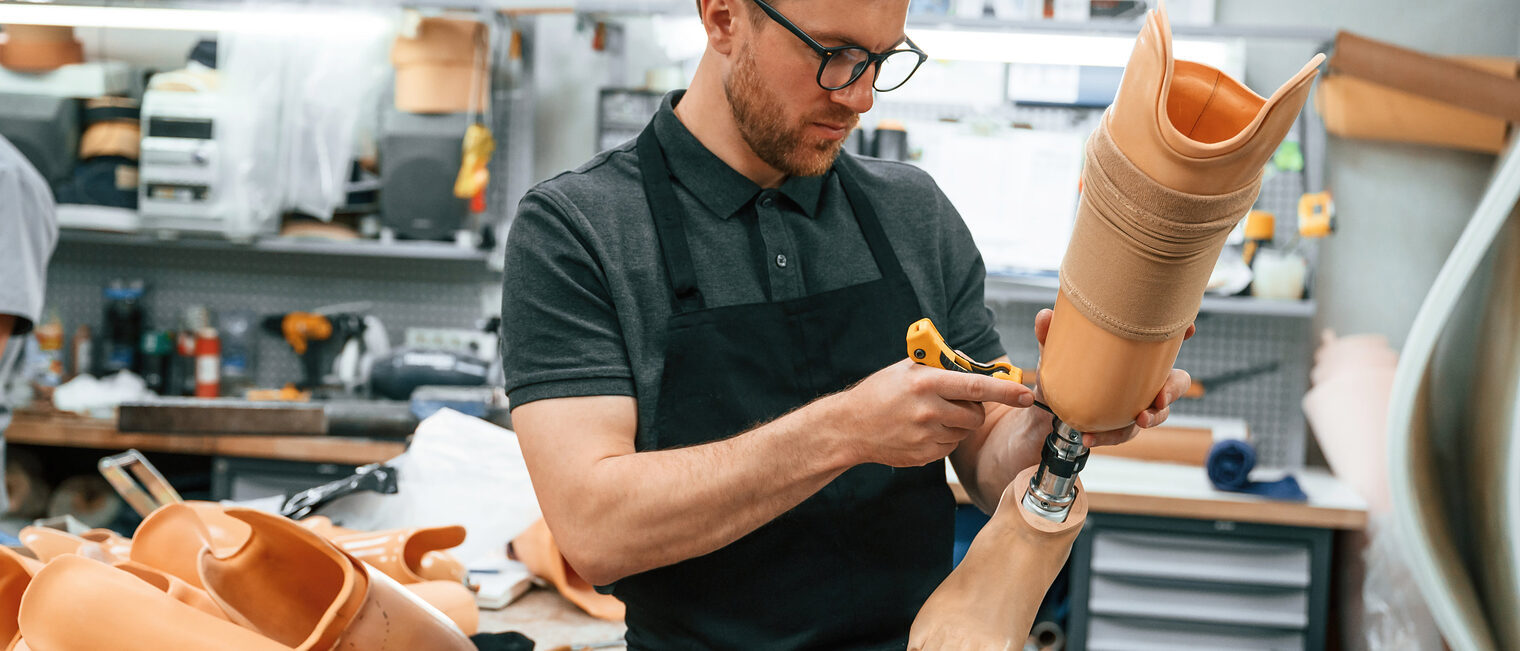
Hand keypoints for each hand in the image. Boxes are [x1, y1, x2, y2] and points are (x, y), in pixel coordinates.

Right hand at [826, 359, 1033, 467]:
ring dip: (958, 424)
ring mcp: (925, 436)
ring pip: (964, 431)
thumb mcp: (906, 368)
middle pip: (975, 414)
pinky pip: (950, 447)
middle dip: (975, 408)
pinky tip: (922, 430)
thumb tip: (974, 365)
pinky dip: (944, 438)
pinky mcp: (923, 455)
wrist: (848, 427)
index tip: (1027, 395)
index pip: (977, 386)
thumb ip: (940, 366)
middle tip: (958, 401)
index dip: (1006, 391)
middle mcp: (928, 410)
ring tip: (932, 415)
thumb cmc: (878, 392)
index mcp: (926, 382)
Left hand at [1032, 309, 1193, 447]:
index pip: (1165, 344)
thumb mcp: (1052, 356)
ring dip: (1152, 418)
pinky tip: (1089, 437)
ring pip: (1158, 414)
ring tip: (1138, 419)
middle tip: (1160, 396)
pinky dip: (1107, 437)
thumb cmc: (1060, 376)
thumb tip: (1046, 316)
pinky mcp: (1120, 428)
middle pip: (1176, 383)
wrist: (1044, 413)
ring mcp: (1135, 406)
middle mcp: (1142, 381)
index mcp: (1133, 357)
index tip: (1188, 330)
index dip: (1181, 334)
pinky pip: (1122, 435)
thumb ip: (1050, 336)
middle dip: (1173, 389)